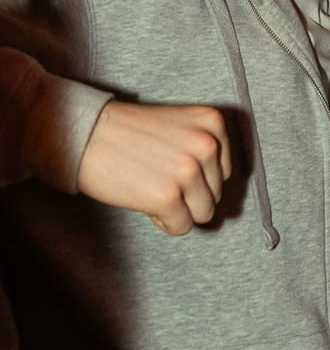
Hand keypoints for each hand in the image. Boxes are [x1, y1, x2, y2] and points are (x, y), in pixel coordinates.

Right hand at [77, 100, 232, 235]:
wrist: (86, 135)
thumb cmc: (127, 132)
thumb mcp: (179, 124)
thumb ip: (203, 146)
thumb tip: (217, 187)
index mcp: (212, 123)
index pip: (224, 171)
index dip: (198, 177)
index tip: (171, 168)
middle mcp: (206, 145)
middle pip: (215, 194)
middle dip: (188, 195)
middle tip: (157, 178)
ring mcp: (188, 172)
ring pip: (203, 213)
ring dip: (179, 210)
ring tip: (152, 189)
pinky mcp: (168, 197)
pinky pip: (182, 227)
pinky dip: (164, 221)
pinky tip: (145, 203)